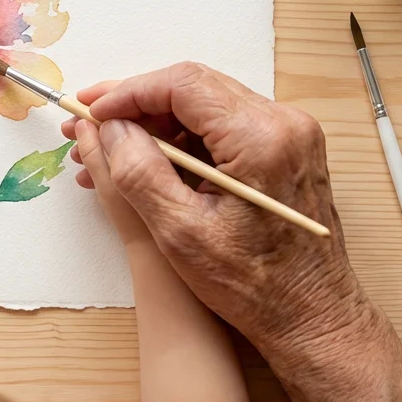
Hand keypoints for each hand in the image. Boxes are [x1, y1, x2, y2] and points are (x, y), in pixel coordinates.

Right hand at [61, 62, 374, 361]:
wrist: (313, 316)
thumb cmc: (255, 287)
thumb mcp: (181, 233)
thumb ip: (139, 172)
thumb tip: (108, 128)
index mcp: (262, 139)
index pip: (183, 85)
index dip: (128, 92)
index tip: (91, 111)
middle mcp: (284, 124)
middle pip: (193, 89)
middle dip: (135, 105)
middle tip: (88, 125)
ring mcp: (289, 135)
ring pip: (204, 108)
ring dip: (153, 126)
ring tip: (107, 154)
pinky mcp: (284, 150)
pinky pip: (221, 129)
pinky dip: (180, 142)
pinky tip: (144, 165)